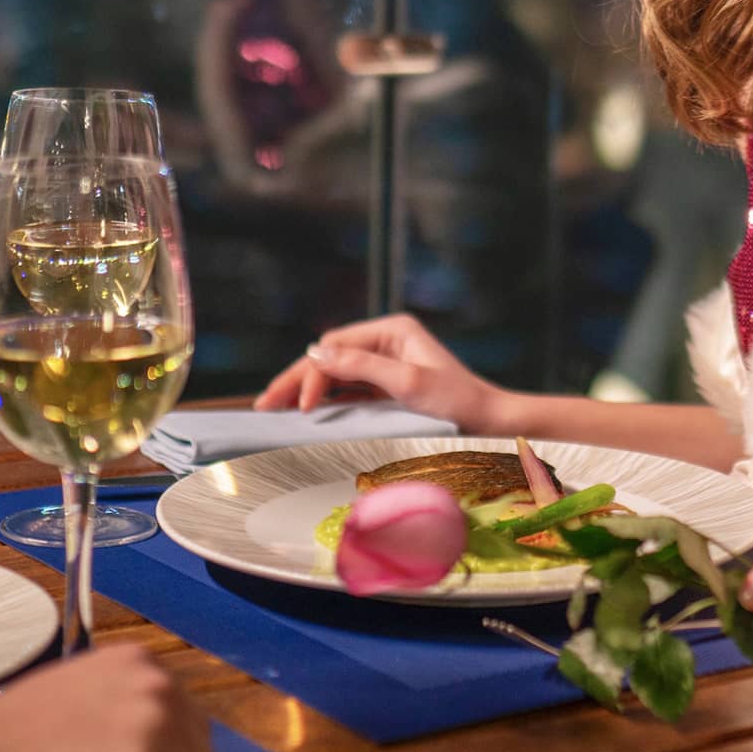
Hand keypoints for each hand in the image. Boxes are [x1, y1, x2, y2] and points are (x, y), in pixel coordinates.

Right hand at [254, 311, 505, 430]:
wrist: (488, 421)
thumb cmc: (457, 401)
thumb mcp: (409, 384)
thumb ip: (362, 368)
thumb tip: (316, 356)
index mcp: (393, 330)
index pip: (336, 347)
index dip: (311, 373)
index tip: (299, 405)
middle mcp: (386, 341)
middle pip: (330, 357)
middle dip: (296, 379)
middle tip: (264, 404)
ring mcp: (385, 362)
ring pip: (334, 373)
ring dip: (305, 389)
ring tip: (273, 408)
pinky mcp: (386, 384)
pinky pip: (348, 388)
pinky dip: (324, 398)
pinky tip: (303, 410)